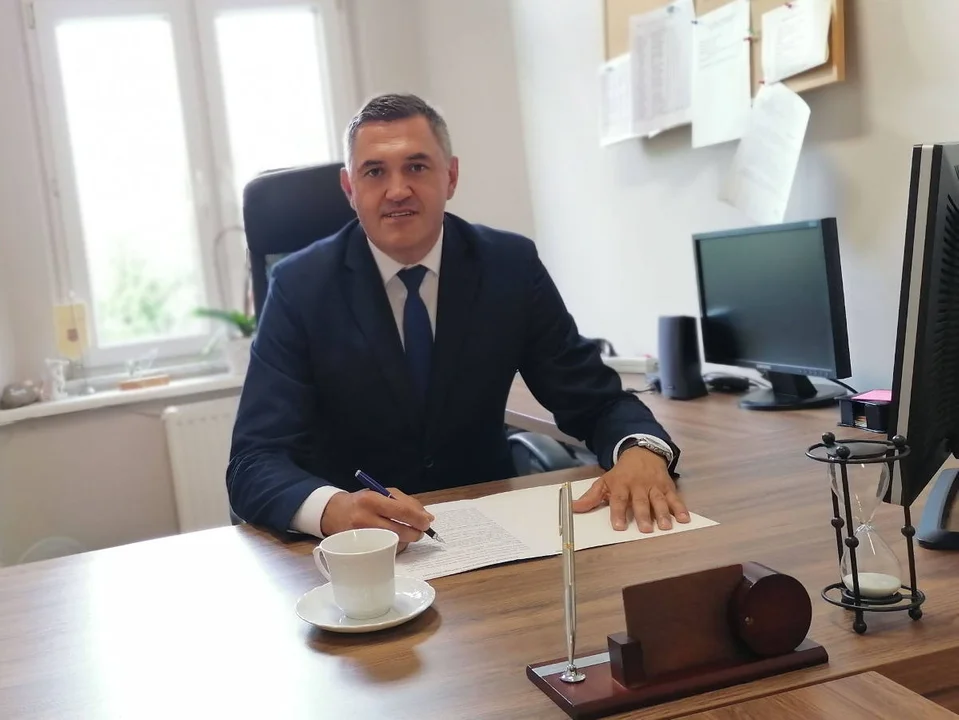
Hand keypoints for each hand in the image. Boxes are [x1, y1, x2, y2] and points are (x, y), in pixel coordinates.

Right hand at [320, 486, 433, 547]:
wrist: (333, 513)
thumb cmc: (363, 501)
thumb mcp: (381, 492)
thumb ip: (406, 502)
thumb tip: (427, 517)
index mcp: (372, 500)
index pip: (402, 511)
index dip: (418, 519)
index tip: (428, 522)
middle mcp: (365, 518)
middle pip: (399, 531)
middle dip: (416, 533)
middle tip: (421, 531)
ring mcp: (361, 537)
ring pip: (394, 543)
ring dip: (406, 540)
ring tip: (406, 533)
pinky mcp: (359, 550)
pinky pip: (384, 551)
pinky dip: (395, 546)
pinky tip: (393, 540)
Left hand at [572, 447, 689, 531]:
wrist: (642, 452)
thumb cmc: (621, 473)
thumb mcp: (604, 481)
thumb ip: (591, 497)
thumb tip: (573, 508)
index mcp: (621, 484)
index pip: (619, 499)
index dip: (618, 512)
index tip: (618, 526)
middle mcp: (639, 485)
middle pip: (641, 501)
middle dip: (643, 515)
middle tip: (645, 529)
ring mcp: (654, 486)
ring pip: (659, 500)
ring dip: (663, 513)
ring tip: (665, 527)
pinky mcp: (667, 487)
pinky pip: (675, 498)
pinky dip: (680, 508)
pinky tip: (684, 519)